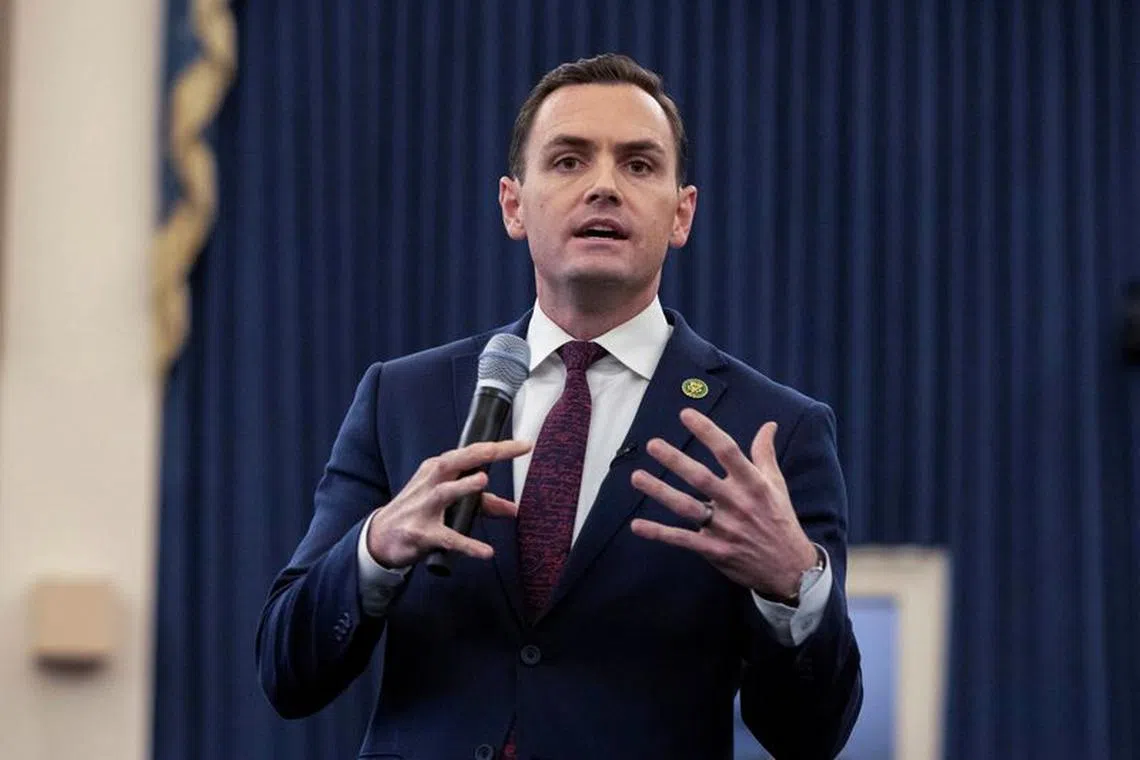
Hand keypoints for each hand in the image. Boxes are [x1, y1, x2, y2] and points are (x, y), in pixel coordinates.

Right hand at [366, 440, 531, 567]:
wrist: (380, 537)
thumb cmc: (418, 512)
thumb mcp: (448, 501)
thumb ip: (482, 504)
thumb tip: (514, 509)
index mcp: (438, 470)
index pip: (470, 453)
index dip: (498, 448)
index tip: (524, 445)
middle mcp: (431, 483)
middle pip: (456, 462)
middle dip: (482, 454)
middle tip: (505, 450)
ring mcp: (424, 507)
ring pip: (445, 493)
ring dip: (463, 487)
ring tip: (483, 481)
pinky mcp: (421, 533)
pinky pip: (447, 538)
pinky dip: (467, 545)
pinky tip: (485, 551)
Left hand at [629, 409, 816, 598]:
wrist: (791, 569)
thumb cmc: (780, 521)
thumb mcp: (777, 485)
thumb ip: (765, 454)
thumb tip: (769, 425)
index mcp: (754, 484)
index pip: (728, 451)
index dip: (707, 431)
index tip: (686, 414)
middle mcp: (737, 504)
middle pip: (701, 478)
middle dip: (676, 461)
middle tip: (653, 444)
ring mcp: (724, 528)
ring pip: (686, 507)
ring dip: (660, 492)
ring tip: (636, 477)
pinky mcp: (714, 550)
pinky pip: (682, 540)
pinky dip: (659, 533)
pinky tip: (637, 526)